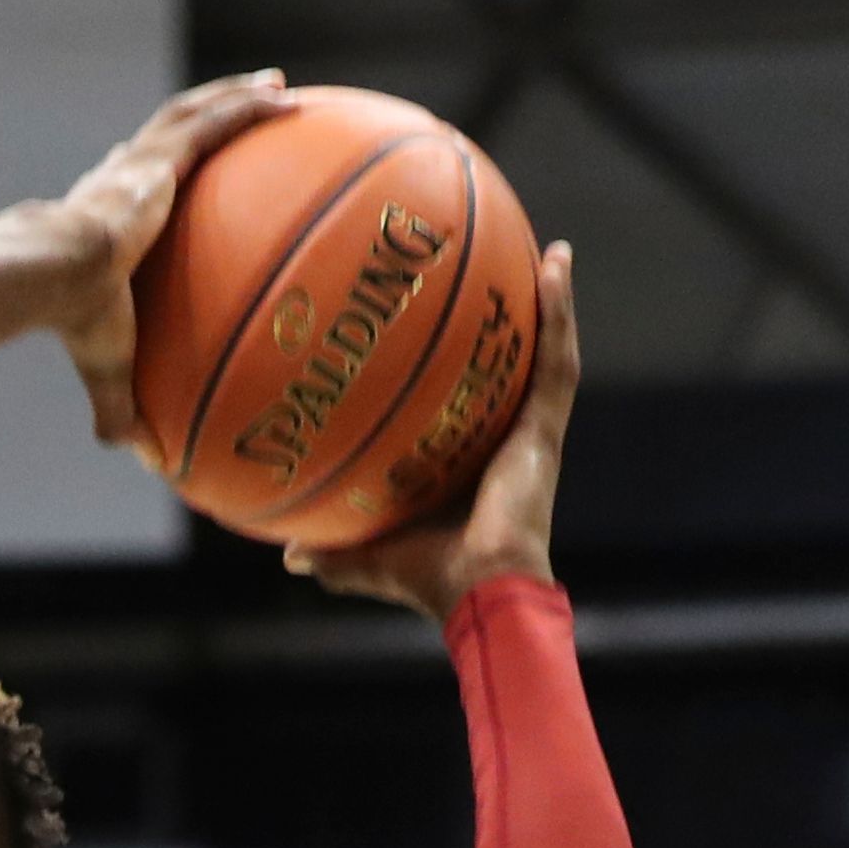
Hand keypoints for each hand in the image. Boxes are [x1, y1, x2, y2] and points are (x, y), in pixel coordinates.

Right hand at [53, 72, 292, 464]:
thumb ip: (125, 409)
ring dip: (235, 97)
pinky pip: (214, 120)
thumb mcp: (110, 370)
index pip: (137, 191)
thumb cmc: (78, 325)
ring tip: (278, 88)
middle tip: (246, 117)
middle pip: (173, 140)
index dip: (157, 179)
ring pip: (196, 114)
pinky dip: (246, 104)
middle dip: (209, 123)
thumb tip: (148, 464)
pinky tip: (281, 95)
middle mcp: (126, 182)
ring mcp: (144, 165)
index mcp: (111, 221)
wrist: (55, 275)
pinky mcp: (159, 157)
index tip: (175, 179)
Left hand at [285, 240, 579, 617]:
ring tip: (551, 253)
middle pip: (514, 370)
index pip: (473, 406)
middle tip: (508, 274)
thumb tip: (288, 556)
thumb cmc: (427, 583)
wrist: (479, 593)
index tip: (453, 334)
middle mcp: (507, 442)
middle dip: (515, 324)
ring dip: (550, 303)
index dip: (467, 372)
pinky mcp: (547, 429)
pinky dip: (560, 312)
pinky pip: (557, 360)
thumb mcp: (365, 558)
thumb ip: (329, 553)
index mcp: (474, 465)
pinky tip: (557, 265)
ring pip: (547, 354)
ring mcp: (533, 433)